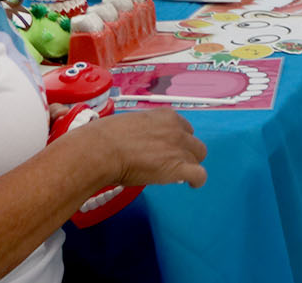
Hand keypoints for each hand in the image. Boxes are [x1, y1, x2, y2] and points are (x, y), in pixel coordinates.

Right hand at [90, 109, 207, 188]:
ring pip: (197, 157)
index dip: (177, 140)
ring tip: (177, 175)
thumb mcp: (130, 123)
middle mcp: (176, 130)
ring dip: (189, 165)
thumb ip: (144, 130)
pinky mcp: (178, 167)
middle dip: (186, 152)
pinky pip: (199, 175)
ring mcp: (179, 148)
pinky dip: (197, 180)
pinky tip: (191, 184)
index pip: (183, 128)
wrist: (101, 150)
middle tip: (171, 162)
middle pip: (194, 143)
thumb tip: (141, 141)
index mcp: (165, 116)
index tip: (168, 148)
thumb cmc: (106, 137)